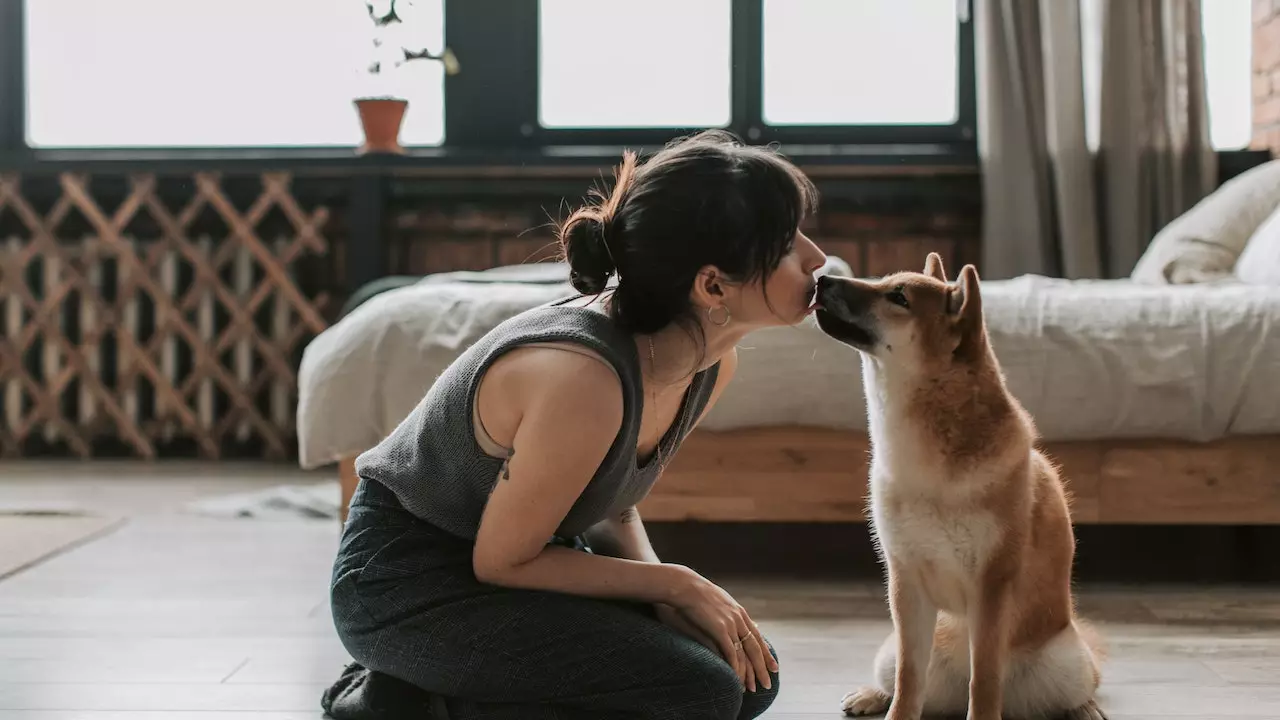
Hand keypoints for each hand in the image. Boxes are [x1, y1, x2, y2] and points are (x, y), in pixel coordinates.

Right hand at [666, 566, 776, 692]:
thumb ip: (727, 613)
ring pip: (745, 654)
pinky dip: (735, 668)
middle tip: (767, 685)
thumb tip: (729, 618)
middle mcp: (739, 619)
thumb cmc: (695, 593)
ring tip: (750, 688)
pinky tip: (736, 679)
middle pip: (756, 649)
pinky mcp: (720, 629)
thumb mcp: (717, 602)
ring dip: (749, 673)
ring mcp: (731, 624)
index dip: (765, 654)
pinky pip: (732, 653)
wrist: (685, 585)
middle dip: (762, 668)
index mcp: (739, 612)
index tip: (773, 667)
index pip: (757, 638)